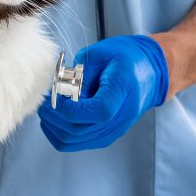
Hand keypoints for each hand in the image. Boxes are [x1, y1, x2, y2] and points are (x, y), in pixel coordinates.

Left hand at [38, 35, 168, 151]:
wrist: (150, 71)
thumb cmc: (126, 57)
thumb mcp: (100, 53)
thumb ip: (78, 73)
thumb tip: (58, 91)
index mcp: (123, 91)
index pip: (96, 111)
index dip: (69, 106)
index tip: (55, 93)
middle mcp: (120, 117)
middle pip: (79, 130)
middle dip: (54, 115)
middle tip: (45, 99)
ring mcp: (113, 130)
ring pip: (73, 140)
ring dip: (53, 126)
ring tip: (48, 107)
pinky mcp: (105, 135)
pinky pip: (76, 142)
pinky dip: (58, 132)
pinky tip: (53, 117)